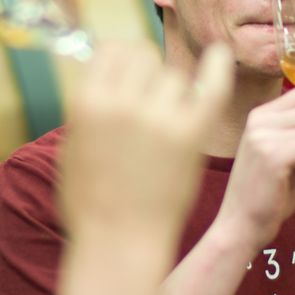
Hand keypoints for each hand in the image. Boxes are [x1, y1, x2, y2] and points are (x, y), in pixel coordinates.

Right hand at [60, 42, 233, 243]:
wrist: (119, 244)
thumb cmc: (91, 205)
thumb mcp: (71, 149)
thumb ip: (89, 111)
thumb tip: (102, 79)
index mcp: (87, 103)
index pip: (112, 50)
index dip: (123, 58)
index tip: (131, 72)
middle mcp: (121, 103)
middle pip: (146, 58)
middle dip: (149, 74)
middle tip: (152, 101)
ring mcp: (158, 118)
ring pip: (175, 78)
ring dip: (174, 93)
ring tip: (169, 124)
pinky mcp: (190, 135)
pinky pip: (210, 87)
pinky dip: (218, 68)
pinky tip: (222, 54)